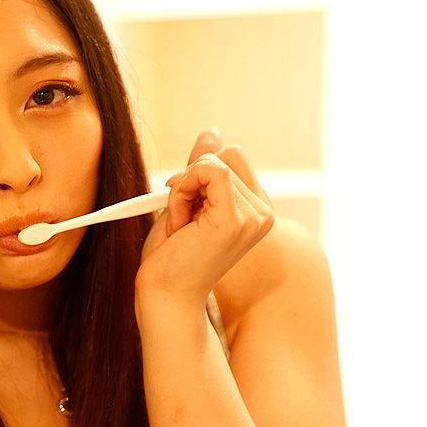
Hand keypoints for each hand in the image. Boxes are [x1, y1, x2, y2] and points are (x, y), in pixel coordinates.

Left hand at [136, 127, 274, 307]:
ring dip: (182, 191)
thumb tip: (213, 131)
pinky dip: (183, 190)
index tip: (184, 202)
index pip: (233, 157)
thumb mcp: (187, 202)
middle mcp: (262, 213)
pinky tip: (180, 222)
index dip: (201, 171)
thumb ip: (202, 168)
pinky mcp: (234, 220)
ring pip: (211, 165)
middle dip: (192, 179)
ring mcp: (253, 217)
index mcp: (256, 209)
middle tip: (182, 219)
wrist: (164, 294)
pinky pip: (209, 172)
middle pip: (226, 155)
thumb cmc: (172, 257)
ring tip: (182, 228)